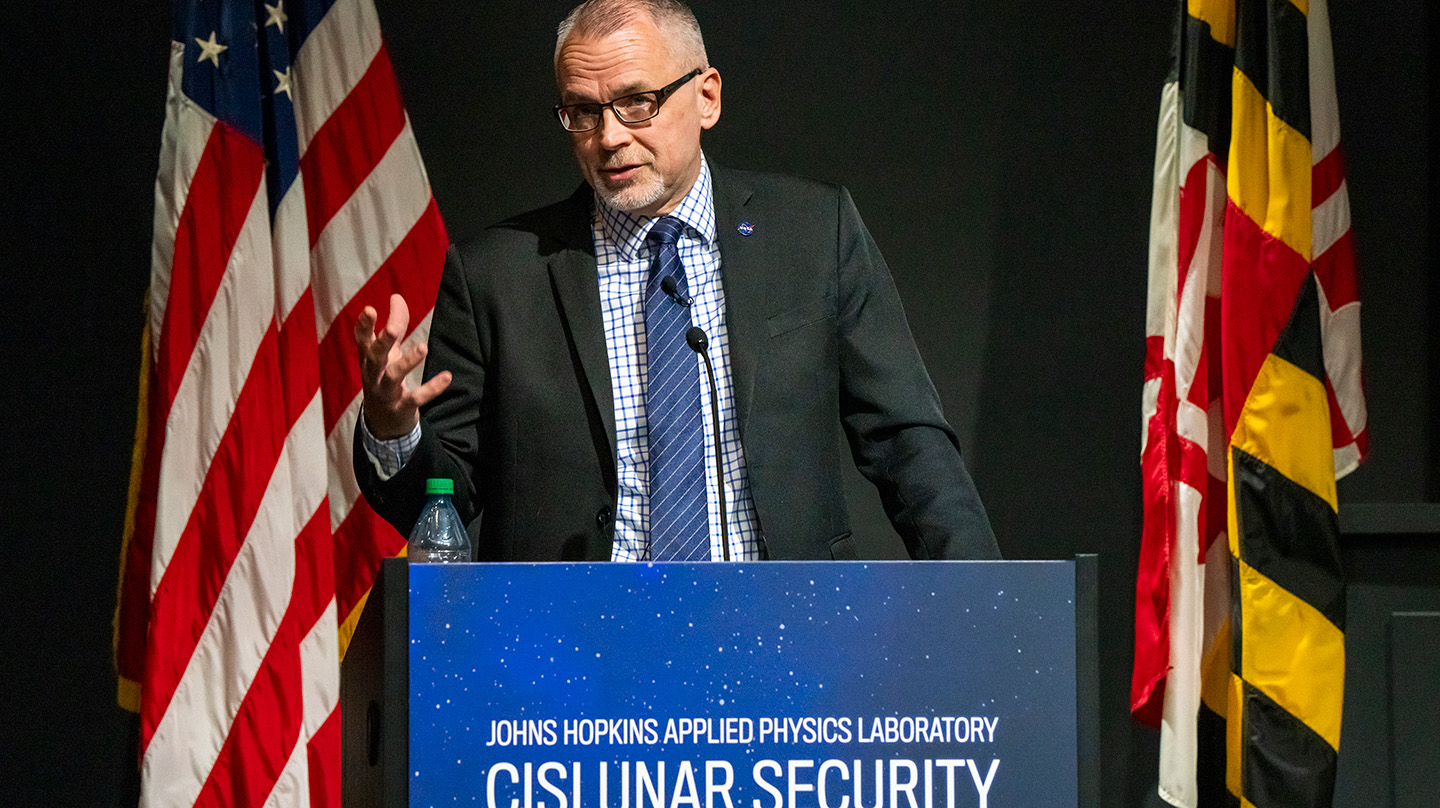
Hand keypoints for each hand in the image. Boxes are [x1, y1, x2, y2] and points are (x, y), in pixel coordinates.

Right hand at [354, 294, 452, 438]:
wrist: (382, 423)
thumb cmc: (383, 378)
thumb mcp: (388, 352)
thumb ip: (394, 324)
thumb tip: (396, 296)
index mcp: (368, 359)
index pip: (362, 340)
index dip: (364, 325)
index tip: (370, 309)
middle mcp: (373, 375)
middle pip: (375, 357)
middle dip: (383, 342)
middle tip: (392, 328)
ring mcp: (385, 393)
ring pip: (392, 376)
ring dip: (407, 362)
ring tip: (423, 347)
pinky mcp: (401, 408)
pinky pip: (415, 398)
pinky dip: (431, 388)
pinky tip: (446, 377)